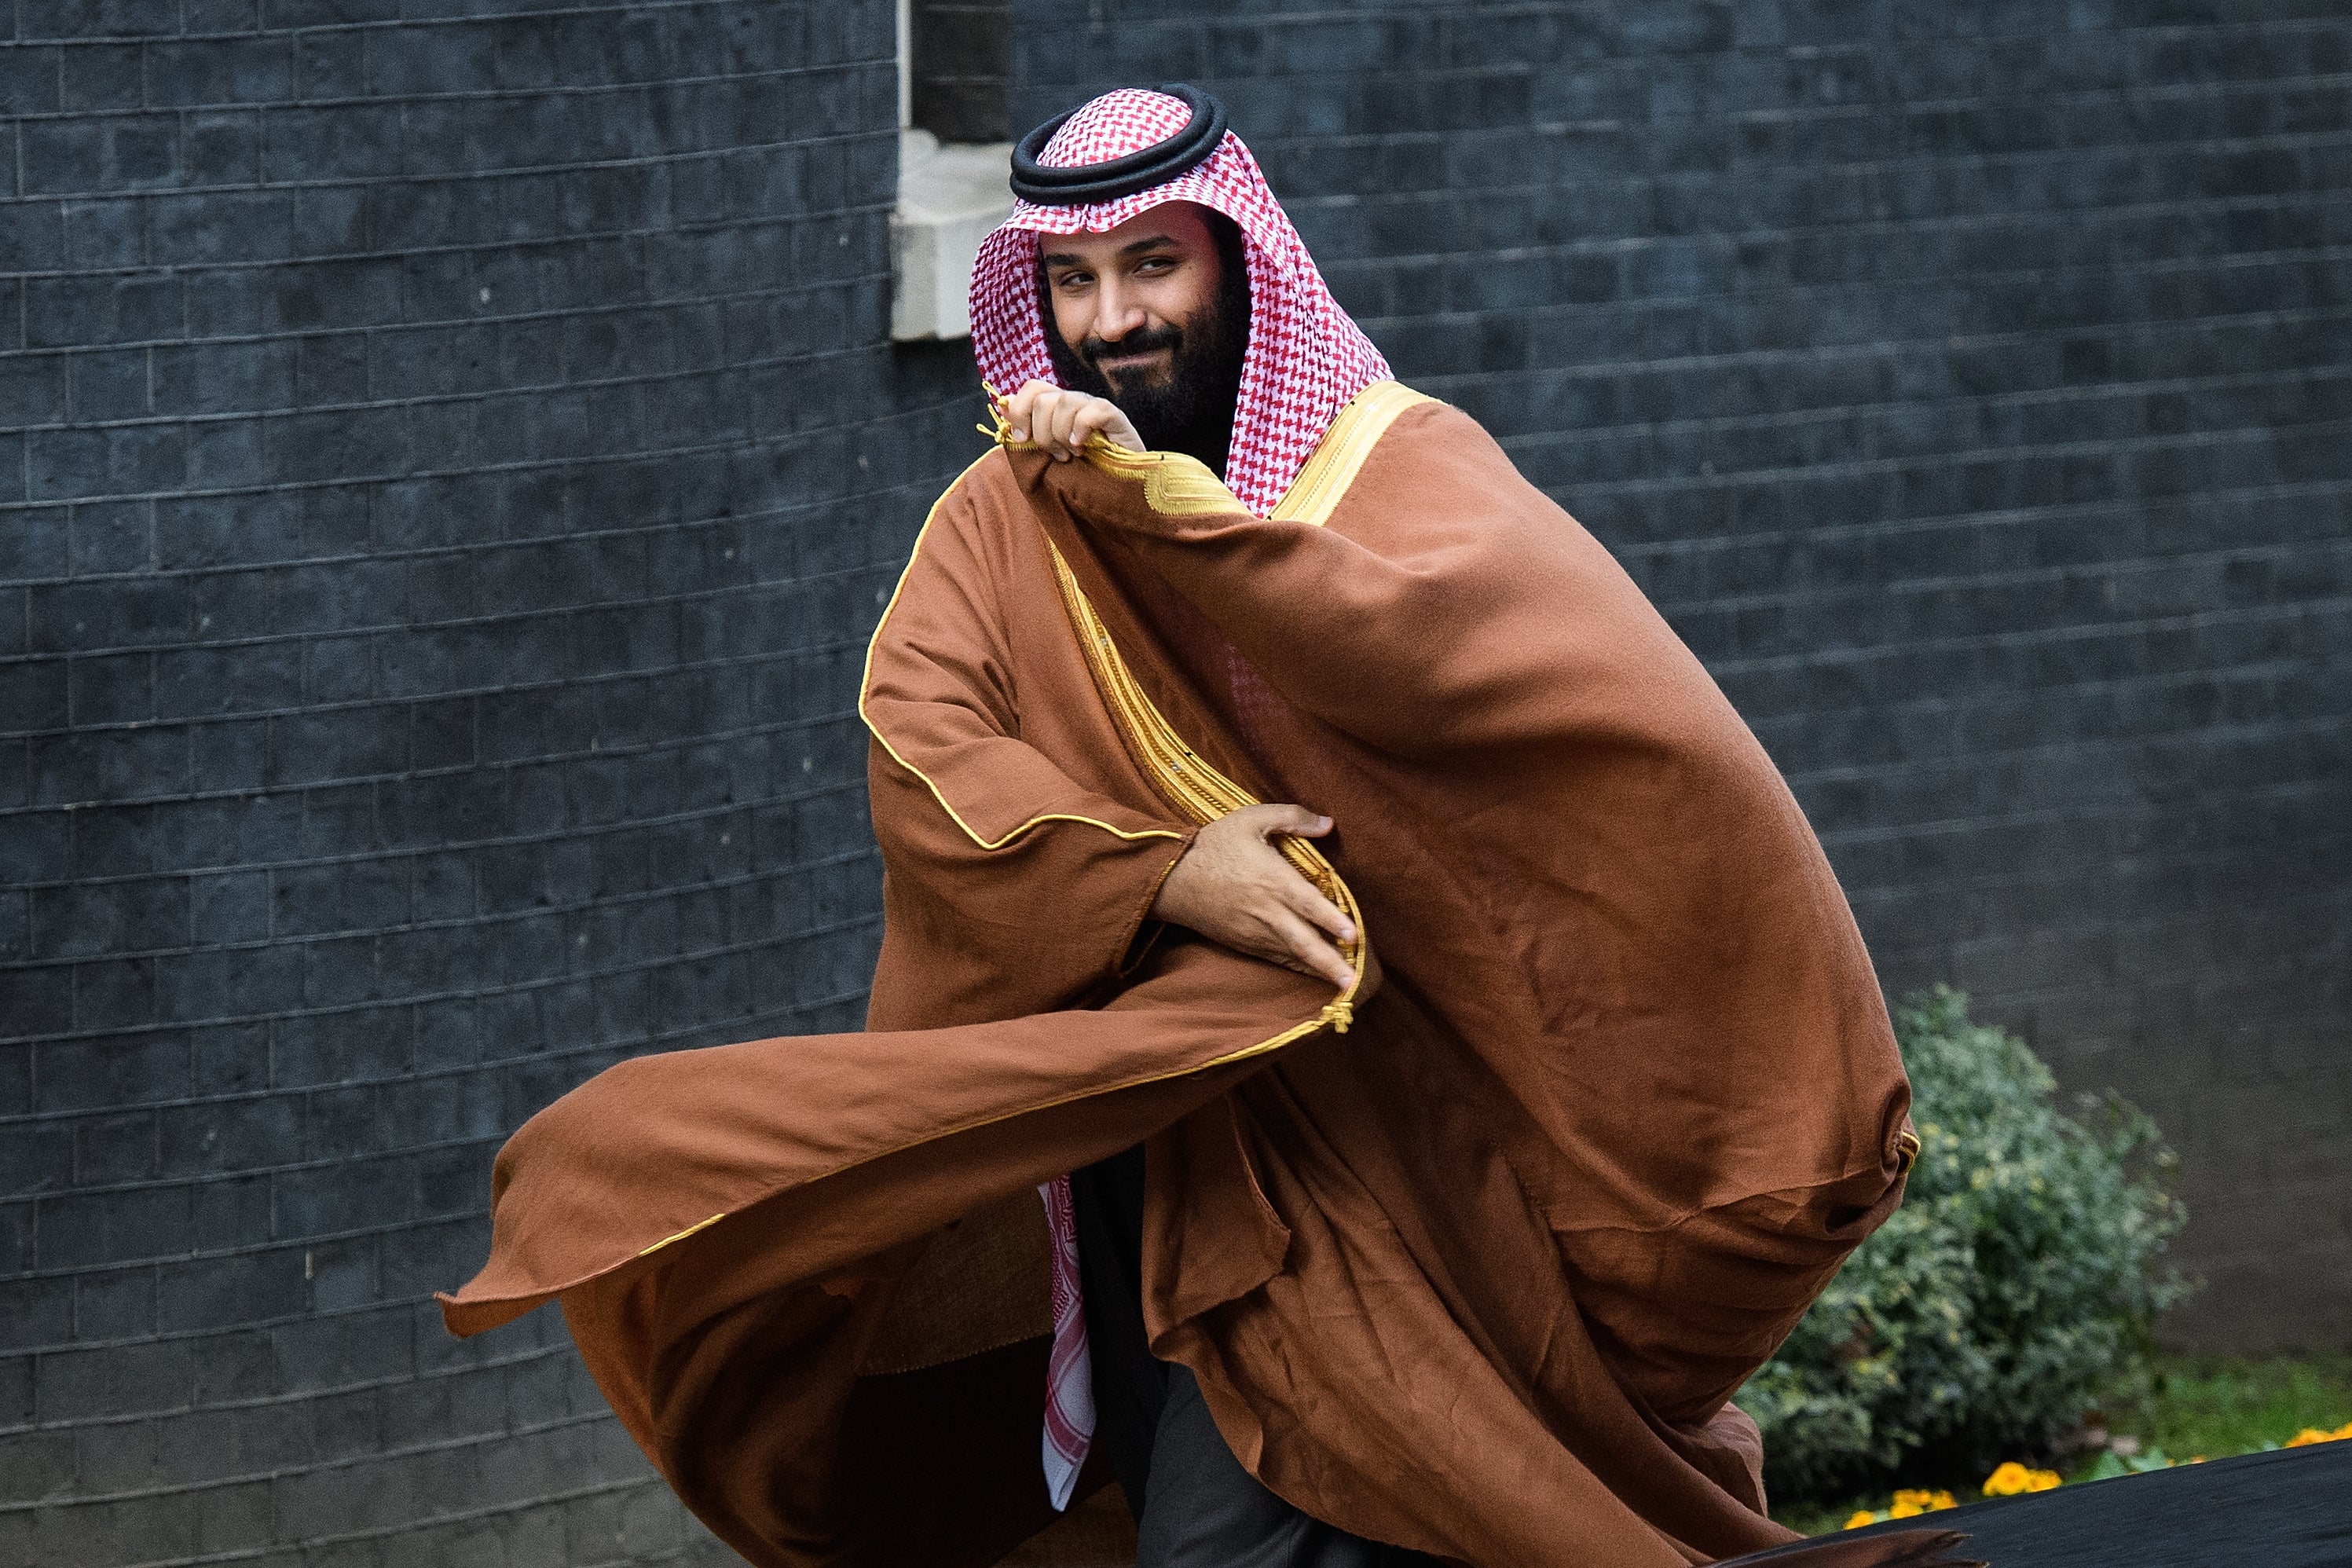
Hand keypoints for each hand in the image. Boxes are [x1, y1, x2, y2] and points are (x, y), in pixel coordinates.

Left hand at [1004, 379, 1144, 461]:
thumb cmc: (1081, 472)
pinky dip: (1081, 429)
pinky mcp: (1115, 415)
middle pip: (1043, 398)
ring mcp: (1093, 406)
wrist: (1118, 490)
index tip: (1023, 439)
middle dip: (1043, 432)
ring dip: (1062, 435)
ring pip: (1064, 403)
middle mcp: (1073, 402)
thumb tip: (1002, 406)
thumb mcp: (1047, 453)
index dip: (1020, 410)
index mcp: (1056, 407)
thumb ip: (1027, 431)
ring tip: (1073, 454)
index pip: (1032, 388)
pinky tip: (1083, 446)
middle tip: (1057, 454)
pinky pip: (1091, 410)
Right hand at [1150, 804, 1356, 989]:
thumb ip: (1292, 817)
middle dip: (1329, 963)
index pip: (1308, 903)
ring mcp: (1254, 932)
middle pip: (1303, 942)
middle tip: (1352, 982)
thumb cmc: (1214, 844)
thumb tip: (1328, 823)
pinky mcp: (1244, 943)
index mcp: (1272, 879)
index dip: (1331, 920)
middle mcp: (1266, 911)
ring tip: (1346, 984)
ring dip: (1319, 969)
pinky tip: (1317, 974)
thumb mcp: (1251, 818)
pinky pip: (1277, 958)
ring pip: (1293, 956)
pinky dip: (1298, 968)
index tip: (1354, 936)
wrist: (1171, 877)